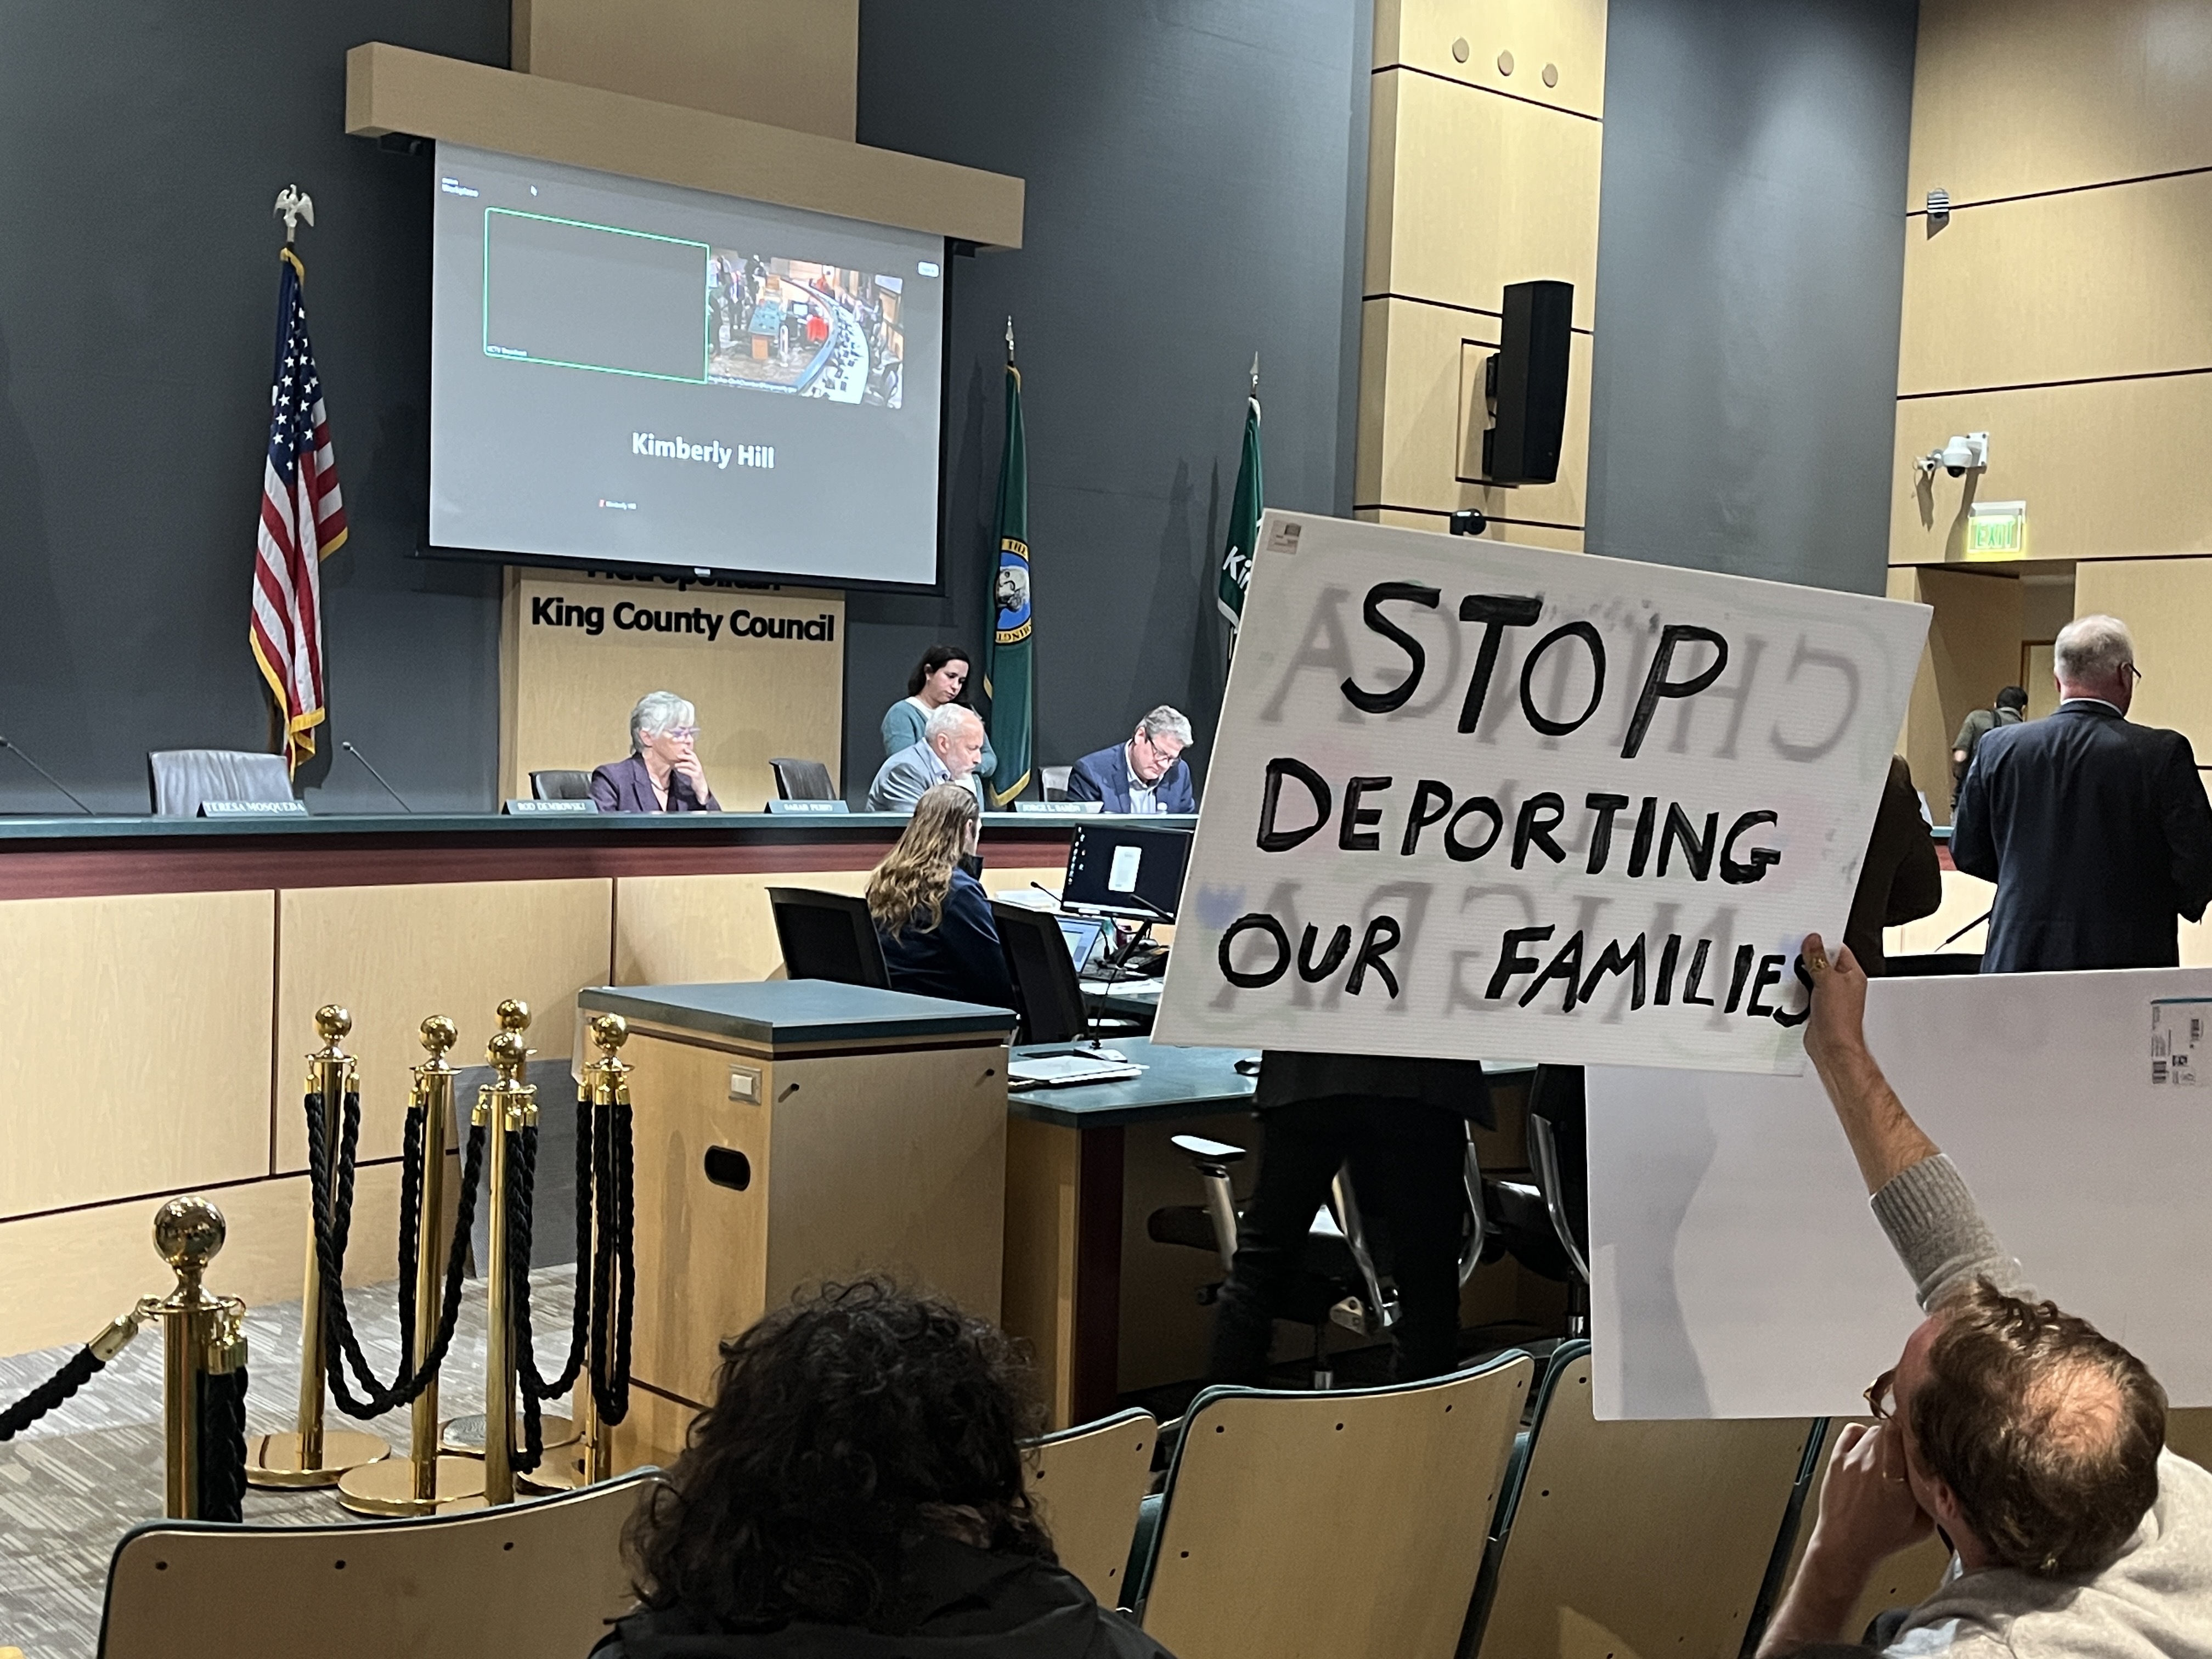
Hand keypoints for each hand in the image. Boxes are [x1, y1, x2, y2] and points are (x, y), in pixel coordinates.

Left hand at [675, 755, 709, 799]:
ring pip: (690, 764)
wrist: (701, 787)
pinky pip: (689, 772)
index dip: (689, 751)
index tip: (683, 748)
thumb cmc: (696, 778)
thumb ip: (689, 765)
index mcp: (698, 764)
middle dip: (684, 756)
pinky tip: (679, 770)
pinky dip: (683, 770)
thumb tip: (681, 761)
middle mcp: (698, 766)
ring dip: (682, 764)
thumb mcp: (693, 770)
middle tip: (677, 755)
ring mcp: (698, 771)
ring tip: (675, 765)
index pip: (694, 755)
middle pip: (692, 758)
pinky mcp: (696, 776)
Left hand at [1759, 1421, 1932, 1655]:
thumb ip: (1935, 1498)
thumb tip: (1947, 1477)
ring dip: (1886, 1437)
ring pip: (1874, 1429)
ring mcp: (1853, 1459)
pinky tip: (1871, 1446)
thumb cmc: (1882, 1539)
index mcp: (1897, 1481)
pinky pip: (1852, 1431)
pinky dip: (1863, 1434)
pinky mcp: (1836, 1459)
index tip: (1927, 1425)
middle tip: (1913, 1444)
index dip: (1917, 1425)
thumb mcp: (1923, 1525)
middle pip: (1892, 1428)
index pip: (1905, 1433)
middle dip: (1906, 1433)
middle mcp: (1873, 1465)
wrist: (1845, 1546)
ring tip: (1893, 1452)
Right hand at [1799, 932, 1869, 1077]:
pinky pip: (1805, 992)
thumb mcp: (1827, 981)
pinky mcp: (1818, 1008)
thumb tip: (1813, 941)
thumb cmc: (1839, 1020)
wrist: (1832, 1048)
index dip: (1822, 943)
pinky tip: (1794, 992)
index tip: (1807, 940)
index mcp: (1852, 975)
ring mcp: (1830, 997)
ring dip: (1802, 977)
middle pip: (1823, 963)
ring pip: (1813, 978)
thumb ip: (1818, 959)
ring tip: (1797, 977)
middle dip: (1809, 960)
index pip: (1837, 950)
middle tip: (1798, 958)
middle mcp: (1843, 985)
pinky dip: (1798, 991)